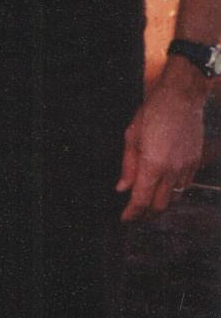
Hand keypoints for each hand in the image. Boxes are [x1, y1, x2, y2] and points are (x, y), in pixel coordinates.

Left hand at [115, 73, 204, 221]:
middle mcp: (172, 170)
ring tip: (149, 203)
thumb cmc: (152, 113)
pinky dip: (173, 191)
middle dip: (147, 214)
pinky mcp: (196, 162)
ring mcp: (187, 167)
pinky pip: (185, 185)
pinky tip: (164, 187)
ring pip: (175, 197)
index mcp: (153, 164)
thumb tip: (122, 188)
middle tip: (136, 215)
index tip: (125, 218)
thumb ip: (128, 166)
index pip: (141, 199)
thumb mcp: (131, 137)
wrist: (181, 98)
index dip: (132, 213)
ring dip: (162, 204)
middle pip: (161, 205)